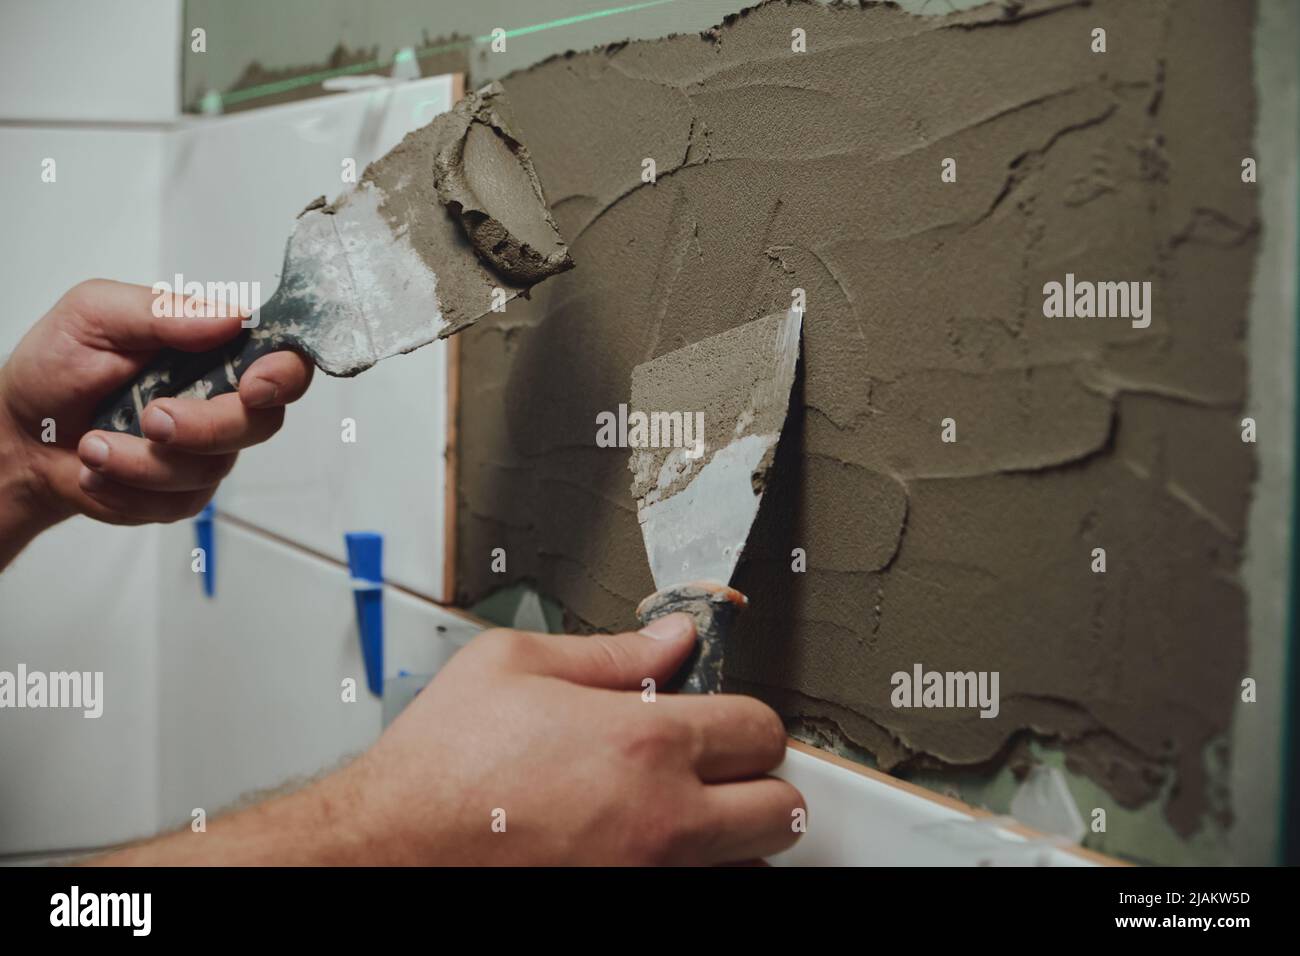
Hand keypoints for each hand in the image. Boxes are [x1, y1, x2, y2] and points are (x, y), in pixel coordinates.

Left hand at [0, 279, 312, 533]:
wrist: (19, 436)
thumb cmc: (55, 369)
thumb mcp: (94, 316)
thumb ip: (162, 311)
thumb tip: (229, 316)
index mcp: (213, 350)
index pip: (283, 360)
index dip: (284, 376)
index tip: (252, 387)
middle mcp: (220, 399)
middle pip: (260, 423)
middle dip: (205, 427)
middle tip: (151, 419)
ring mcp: (207, 451)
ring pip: (212, 469)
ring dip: (143, 462)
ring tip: (93, 445)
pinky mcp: (184, 493)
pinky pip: (178, 502)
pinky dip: (127, 489)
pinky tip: (99, 469)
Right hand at [340, 614, 804, 864]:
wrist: (389, 851)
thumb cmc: (442, 765)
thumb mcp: (515, 664)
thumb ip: (612, 651)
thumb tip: (673, 638)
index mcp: (645, 742)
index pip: (761, 729)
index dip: (746, 719)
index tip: (725, 723)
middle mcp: (662, 819)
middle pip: (780, 809)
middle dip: (758, 784)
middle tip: (720, 772)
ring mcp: (648, 879)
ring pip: (748, 866)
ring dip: (729, 838)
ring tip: (680, 815)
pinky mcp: (628, 912)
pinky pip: (697, 896)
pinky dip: (689, 873)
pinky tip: (647, 850)